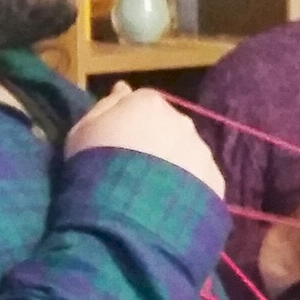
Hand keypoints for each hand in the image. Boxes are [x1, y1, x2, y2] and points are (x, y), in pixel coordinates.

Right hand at [66, 82, 223, 197]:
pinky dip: (191, 190)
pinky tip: (173, 205)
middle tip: (140, 170)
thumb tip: (123, 88)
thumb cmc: (96, 164)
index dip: (132, 124)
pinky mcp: (215, 181)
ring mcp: (201, 151)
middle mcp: (181, 121)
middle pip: (170, 128)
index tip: (122, 144)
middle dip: (158, 143)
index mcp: (149, 103)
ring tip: (158, 192)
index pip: (143, 104)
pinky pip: (202, 181)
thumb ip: (105, 106)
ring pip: (189, 154)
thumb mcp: (84, 131)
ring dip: (177, 166)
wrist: (129, 211)